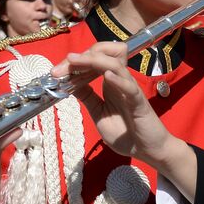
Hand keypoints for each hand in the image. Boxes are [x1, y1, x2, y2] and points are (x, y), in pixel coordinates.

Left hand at [53, 42, 197, 198]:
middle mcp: (120, 81)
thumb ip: (88, 97)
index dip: (74, 62)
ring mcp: (130, 89)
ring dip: (93, 61)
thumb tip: (70, 83)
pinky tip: (106, 77)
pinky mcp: (139, 102)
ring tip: (74, 61)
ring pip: (115, 64)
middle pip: (104, 53)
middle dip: (81, 56)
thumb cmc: (126, 133)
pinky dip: (118, 79)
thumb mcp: (99, 113)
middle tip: (61, 67)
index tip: (55, 72)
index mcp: (110, 82)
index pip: (93, 60)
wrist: (148, 150)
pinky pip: (129, 87)